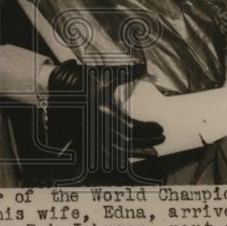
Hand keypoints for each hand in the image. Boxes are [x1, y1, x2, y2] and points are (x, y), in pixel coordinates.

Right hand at [46, 61, 164, 166]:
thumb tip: (144, 66)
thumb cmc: (89, 84)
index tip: (160, 127)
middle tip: (161, 137)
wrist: (65, 92)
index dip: (148, 129)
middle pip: (129, 140)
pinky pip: (107, 154)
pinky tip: (131, 159)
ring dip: (138, 152)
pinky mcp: (90, 139)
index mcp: (106, 110)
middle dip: (148, 140)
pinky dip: (121, 158)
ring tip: (153, 152)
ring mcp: (94, 133)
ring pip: (119, 150)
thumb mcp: (108, 78)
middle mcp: (100, 124)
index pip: (132, 126)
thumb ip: (128, 74)